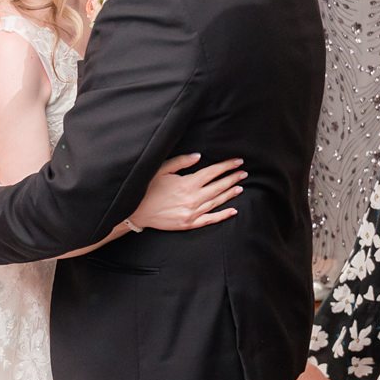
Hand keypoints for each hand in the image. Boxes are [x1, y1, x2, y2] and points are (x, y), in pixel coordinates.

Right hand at [129, 154, 244, 231]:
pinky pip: (210, 219)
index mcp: (187, 183)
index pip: (213, 172)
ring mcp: (192, 212)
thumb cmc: (147, 188)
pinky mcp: (189, 224)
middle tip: (243, 173)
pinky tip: (233, 211)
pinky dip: (222, 215)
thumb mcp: (161, 170)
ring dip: (230, 194)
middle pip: (218, 186)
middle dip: (232, 178)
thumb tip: (199, 156)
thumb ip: (181, 162)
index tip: (238, 161)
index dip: (226, 166)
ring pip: (216, 202)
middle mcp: (193, 198)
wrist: (136, 212)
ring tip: (240, 187)